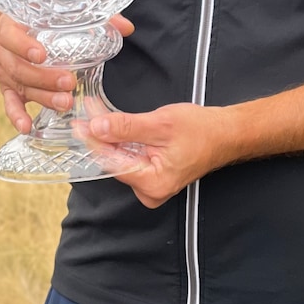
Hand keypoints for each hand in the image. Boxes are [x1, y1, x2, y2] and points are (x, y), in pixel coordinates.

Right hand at [0, 7, 133, 133]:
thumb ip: (94, 13)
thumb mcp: (63, 4)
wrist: (17, 15)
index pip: (11, 35)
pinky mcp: (7, 85)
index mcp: (11, 23)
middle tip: (69, 83)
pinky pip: (9, 102)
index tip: (43, 54)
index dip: (24, 45)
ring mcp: (3, 68)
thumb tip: (126, 27)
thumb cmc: (42, 9)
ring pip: (19, 86)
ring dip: (42, 96)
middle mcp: (2, 47)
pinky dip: (17, 115)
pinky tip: (27, 127)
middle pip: (18, 67)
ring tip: (65, 103)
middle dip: (44, 78)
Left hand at [85, 104, 235, 208]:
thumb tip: (97, 127)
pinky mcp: (152, 177)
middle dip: (99, 135)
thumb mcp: (161, 123)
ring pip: (120, 158)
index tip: (78, 122)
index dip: (92, 140)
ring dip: (109, 135)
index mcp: (151, 183)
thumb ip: (127, 127)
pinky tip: (112, 123)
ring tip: (95, 113)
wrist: (225, 134)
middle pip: (114, 161)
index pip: (111, 161)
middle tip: (86, 111)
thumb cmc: (200, 129)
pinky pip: (130, 158)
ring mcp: (150, 187)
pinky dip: (121, 140)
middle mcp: (149, 192)